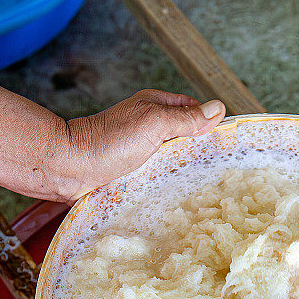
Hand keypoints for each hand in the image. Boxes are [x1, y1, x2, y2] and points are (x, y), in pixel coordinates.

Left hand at [0, 77, 224, 202]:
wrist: (70, 169)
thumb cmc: (109, 143)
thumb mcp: (154, 124)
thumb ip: (186, 118)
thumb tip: (219, 108)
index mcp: (155, 106)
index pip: (195, 111)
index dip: (211, 125)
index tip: (228, 145)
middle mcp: (148, 125)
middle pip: (185, 135)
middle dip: (201, 150)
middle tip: (220, 170)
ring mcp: (140, 149)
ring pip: (172, 157)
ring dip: (185, 169)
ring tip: (202, 184)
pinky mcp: (131, 170)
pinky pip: (158, 174)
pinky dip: (169, 181)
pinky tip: (176, 192)